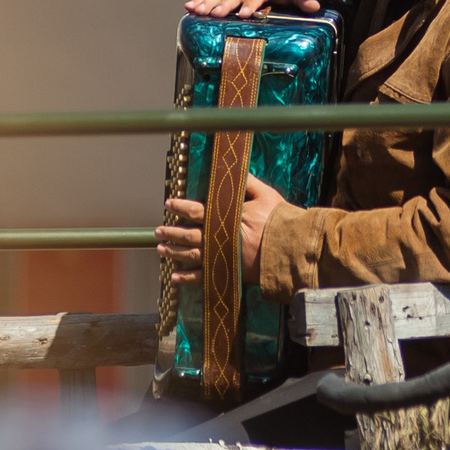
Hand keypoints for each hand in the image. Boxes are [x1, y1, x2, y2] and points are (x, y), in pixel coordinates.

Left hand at [155, 175, 283, 282]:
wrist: (290, 249)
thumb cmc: (279, 221)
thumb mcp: (266, 195)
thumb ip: (248, 183)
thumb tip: (234, 172)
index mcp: (226, 217)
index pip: (198, 210)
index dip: (182, 207)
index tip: (169, 204)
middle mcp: (218, 237)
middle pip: (189, 234)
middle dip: (172, 231)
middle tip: (158, 229)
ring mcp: (221, 256)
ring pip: (191, 254)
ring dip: (174, 252)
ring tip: (161, 249)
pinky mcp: (226, 271)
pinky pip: (202, 277)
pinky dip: (187, 278)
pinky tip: (175, 277)